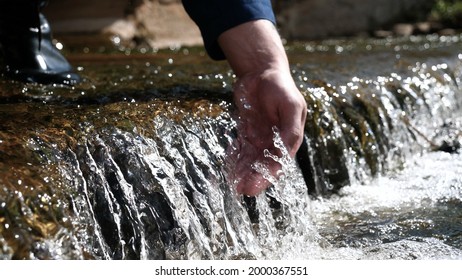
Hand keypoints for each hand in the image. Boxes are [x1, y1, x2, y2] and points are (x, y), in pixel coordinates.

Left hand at [230, 69, 306, 195]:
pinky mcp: (247, 132)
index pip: (279, 162)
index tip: (253, 187)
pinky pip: (240, 149)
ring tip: (232, 183)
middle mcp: (275, 140)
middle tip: (239, 189)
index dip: (266, 176)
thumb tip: (287, 152)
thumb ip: (291, 129)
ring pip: (250, 160)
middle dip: (252, 178)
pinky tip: (228, 167)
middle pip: (263, 164)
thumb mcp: (290, 105)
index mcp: (290, 137)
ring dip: (242, 171)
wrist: (261, 70)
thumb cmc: (280, 86)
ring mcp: (261, 137)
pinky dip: (234, 158)